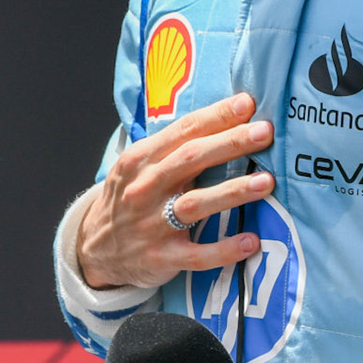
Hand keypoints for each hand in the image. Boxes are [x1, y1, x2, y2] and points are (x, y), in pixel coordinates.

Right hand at [77, 94, 274, 290]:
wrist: (95, 249)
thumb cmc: (131, 197)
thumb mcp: (139, 166)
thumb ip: (174, 146)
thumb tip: (227, 119)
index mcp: (141, 159)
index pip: (183, 130)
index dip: (216, 116)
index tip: (247, 104)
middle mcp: (145, 189)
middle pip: (191, 159)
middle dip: (231, 143)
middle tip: (265, 132)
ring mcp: (152, 225)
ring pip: (195, 205)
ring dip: (232, 192)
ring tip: (266, 182)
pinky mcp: (162, 258)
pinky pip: (197, 255)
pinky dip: (224, 249)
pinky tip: (251, 241)